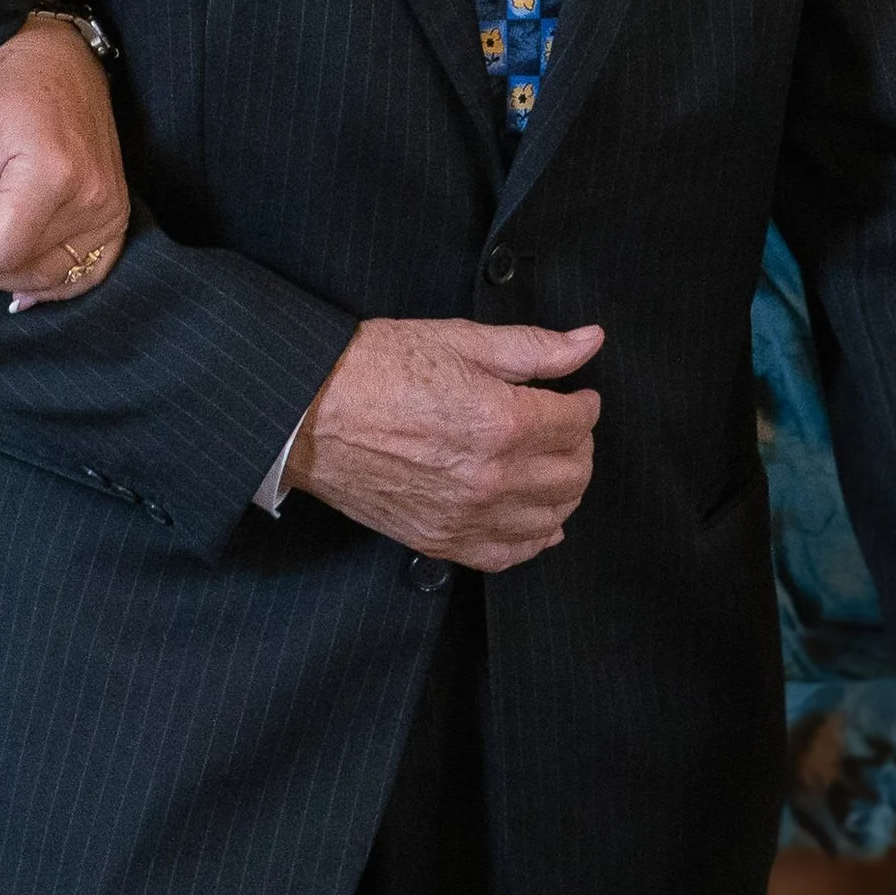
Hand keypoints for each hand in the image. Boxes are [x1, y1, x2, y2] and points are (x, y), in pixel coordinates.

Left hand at [0, 15, 129, 309]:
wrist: (68, 61)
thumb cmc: (13, 85)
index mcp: (51, 174)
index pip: (1, 248)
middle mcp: (89, 199)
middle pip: (23, 266)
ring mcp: (110, 210)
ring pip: (51, 277)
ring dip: (6, 276)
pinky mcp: (117, 214)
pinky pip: (88, 273)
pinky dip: (51, 285)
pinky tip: (20, 284)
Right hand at [286, 316, 603, 568]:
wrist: (306, 411)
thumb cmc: (371, 367)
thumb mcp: (457, 340)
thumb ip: (533, 347)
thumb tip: (589, 342)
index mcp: (502, 422)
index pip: (577, 422)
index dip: (584, 404)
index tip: (576, 395)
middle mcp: (492, 477)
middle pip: (573, 474)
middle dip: (579, 446)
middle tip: (564, 426)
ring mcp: (466, 515)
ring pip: (550, 518)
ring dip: (561, 490)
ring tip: (547, 464)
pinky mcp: (440, 540)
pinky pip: (508, 554)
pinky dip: (530, 539)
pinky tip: (533, 518)